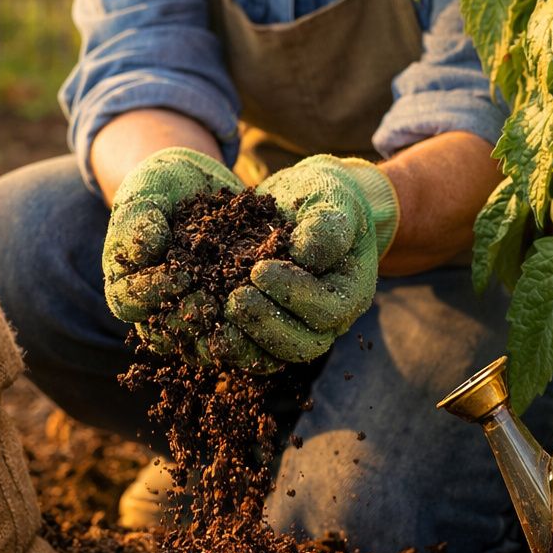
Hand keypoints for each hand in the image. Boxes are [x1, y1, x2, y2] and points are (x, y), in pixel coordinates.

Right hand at [102, 147, 280, 371]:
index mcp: (129, 284)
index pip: (131, 302)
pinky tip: (269, 313)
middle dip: (188, 318)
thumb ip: (136, 221)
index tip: (180, 274)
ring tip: (241, 311)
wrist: (197, 183)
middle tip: (212, 300)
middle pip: (166, 334)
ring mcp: (195, 315)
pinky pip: (237, 337)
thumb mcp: (144, 193)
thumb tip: (147, 250)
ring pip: (202, 345)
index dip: (153, 292)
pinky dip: (252, 332)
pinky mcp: (228, 313)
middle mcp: (159, 309)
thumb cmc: (161, 188)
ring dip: (221, 336)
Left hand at [225, 156, 398, 362]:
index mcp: (349, 292)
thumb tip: (305, 254)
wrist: (304, 200)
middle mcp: (326, 320)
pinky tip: (202, 323)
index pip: (327, 310)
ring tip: (217, 315)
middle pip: (302, 345)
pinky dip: (226, 340)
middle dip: (266, 324)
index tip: (260, 270)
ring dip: (243, 342)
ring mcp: (295, 326)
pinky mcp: (265, 324)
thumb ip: (327, 224)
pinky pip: (248, 347)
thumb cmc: (325, 196)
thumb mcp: (333, 198)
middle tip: (236, 298)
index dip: (294, 295)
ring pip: (272, 355)